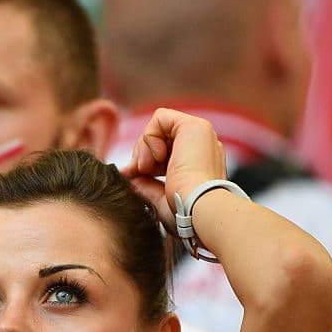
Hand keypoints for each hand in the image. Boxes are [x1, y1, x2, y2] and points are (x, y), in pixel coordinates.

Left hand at [122, 108, 226, 233]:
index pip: (165, 152)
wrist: (198, 211)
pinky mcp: (193, 126)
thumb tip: (130, 176)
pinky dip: (149, 136)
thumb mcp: (161, 199)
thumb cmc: (184, 214)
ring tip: (145, 169)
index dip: (145, 161)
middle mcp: (202, 146)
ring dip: (144, 148)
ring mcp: (200, 134)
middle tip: (139, 172)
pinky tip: (154, 158)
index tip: (134, 176)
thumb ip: (146, 185)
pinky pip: (161, 118)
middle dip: (142, 154)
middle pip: (160, 137)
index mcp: (199, 163)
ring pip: (159, 127)